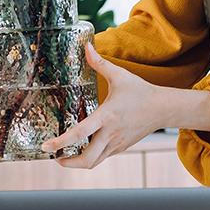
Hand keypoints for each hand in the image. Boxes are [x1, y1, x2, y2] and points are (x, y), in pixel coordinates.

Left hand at [40, 42, 163, 168]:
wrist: (163, 109)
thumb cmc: (141, 91)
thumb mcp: (119, 75)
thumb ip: (99, 63)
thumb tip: (86, 47)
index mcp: (106, 116)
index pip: (80, 133)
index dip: (61, 143)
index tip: (47, 147)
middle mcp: (110, 133)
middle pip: (87, 159)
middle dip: (67, 162)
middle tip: (54, 157)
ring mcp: (116, 143)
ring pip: (94, 162)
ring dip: (77, 163)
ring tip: (64, 157)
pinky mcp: (121, 147)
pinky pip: (102, 157)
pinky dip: (90, 157)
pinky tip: (82, 149)